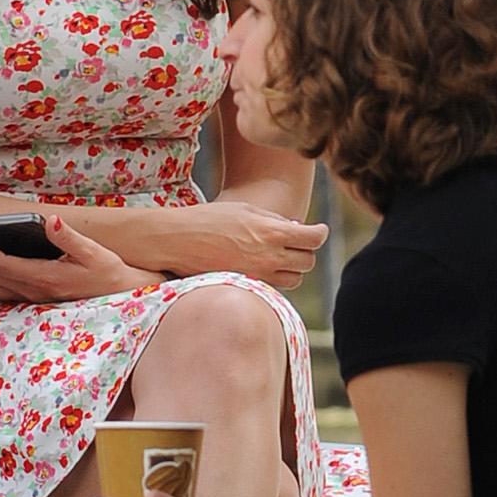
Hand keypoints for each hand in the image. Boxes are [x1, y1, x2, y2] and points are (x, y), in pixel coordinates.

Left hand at [0, 213, 160, 304]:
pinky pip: (2, 291)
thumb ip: (68, 237)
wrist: (123, 294)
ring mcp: (34, 298)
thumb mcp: (93, 251)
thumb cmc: (109, 271)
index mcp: (46, 277)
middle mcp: (36, 291)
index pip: (1, 262)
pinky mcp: (36, 299)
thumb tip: (51, 221)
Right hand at [158, 201, 327, 287]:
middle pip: (307, 261)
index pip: (312, 238)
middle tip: (298, 241)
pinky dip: (275, 277)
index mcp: (270, 232)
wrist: (177, 241)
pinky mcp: (247, 287)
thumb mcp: (246, 209)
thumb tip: (295, 227)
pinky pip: (274, 287)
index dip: (319, 233)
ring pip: (295, 279)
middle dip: (306, 250)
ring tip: (280, 255)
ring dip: (293, 268)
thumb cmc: (209, 218)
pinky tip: (263, 265)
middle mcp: (268, 257)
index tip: (318, 230)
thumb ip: (274, 220)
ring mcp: (258, 276)